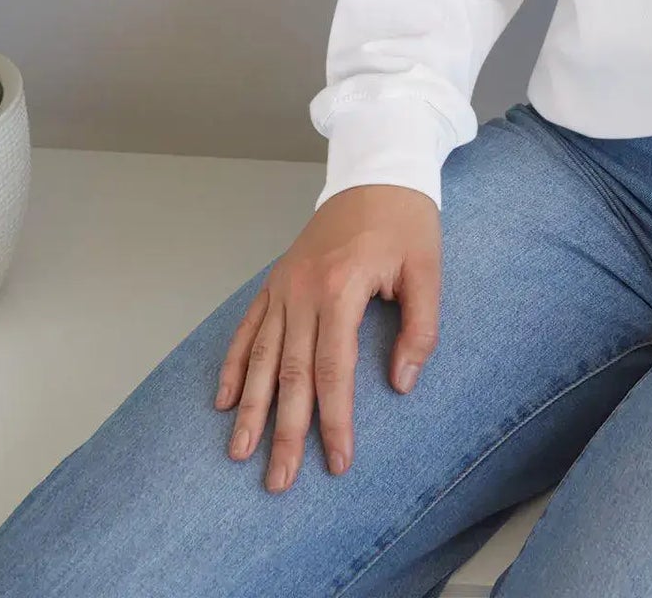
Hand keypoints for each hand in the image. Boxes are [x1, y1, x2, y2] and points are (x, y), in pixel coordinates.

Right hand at [215, 183, 439, 492]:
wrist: (376, 170)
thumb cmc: (406, 220)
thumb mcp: (428, 269)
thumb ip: (420, 328)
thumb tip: (401, 384)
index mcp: (342, 288)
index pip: (333, 370)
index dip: (334, 420)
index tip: (337, 461)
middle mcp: (303, 290)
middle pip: (290, 373)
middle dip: (283, 431)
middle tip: (279, 481)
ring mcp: (284, 285)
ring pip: (260, 357)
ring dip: (250, 408)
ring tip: (239, 453)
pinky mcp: (276, 281)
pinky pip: (248, 328)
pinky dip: (233, 364)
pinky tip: (224, 400)